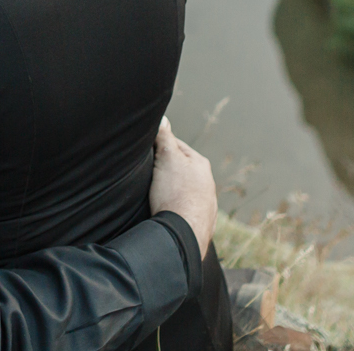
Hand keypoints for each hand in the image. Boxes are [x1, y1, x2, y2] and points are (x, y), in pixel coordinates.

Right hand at [149, 117, 215, 259]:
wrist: (184, 234)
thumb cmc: (175, 194)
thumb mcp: (167, 158)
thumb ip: (164, 137)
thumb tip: (163, 118)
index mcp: (201, 165)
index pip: (177, 146)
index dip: (159, 146)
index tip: (146, 152)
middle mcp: (208, 185)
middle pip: (180, 169)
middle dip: (165, 170)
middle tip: (148, 174)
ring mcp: (206, 206)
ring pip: (183, 191)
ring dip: (170, 191)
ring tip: (155, 195)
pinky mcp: (200, 224)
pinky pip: (184, 210)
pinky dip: (174, 208)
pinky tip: (165, 211)